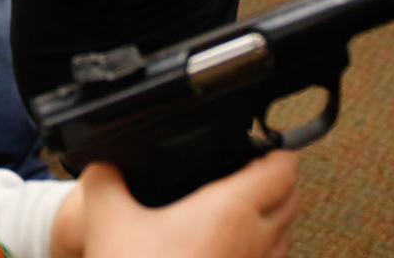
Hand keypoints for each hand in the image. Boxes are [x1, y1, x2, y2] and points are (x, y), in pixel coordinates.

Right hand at [49, 153, 301, 257]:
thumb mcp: (107, 221)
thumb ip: (104, 181)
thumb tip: (102, 165)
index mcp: (230, 211)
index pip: (282, 170)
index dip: (276, 152)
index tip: (263, 146)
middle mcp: (253, 243)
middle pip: (291, 202)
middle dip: (276, 183)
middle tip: (253, 172)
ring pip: (285, 239)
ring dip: (271, 220)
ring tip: (242, 211)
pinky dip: (256, 252)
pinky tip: (225, 251)